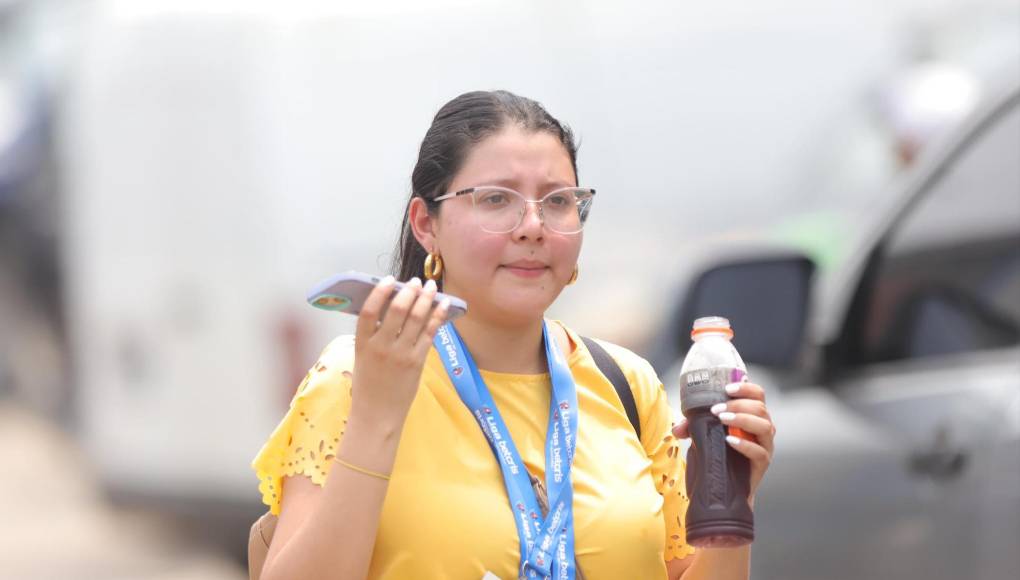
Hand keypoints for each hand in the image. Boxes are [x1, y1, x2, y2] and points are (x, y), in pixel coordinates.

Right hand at [349, 276, 448, 430]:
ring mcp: (401, 355)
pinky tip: (443, 305)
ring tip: (431, 287)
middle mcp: (381, 347)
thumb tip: (392, 307)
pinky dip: (438, 316)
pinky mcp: (417, 362)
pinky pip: (430, 333)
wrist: (377, 415)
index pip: (369, 311)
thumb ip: (373, 335)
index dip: (379, 292)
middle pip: (396, 310)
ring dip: (425, 299)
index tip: (389, 279)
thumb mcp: (362, 358)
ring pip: (416, 319)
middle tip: (416, 281)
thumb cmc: (368, 385)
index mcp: (362, 344)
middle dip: (409, 291)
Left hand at [671, 381, 775, 503]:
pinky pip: (760, 452)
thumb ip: (692, 428)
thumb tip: (679, 426)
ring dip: (743, 419)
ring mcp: (765, 446)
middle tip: (716, 409)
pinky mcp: (762, 464)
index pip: (758, 395)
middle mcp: (762, 429)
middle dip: (738, 405)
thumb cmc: (718, 457)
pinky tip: (729, 440)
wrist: (724, 490)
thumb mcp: (704, 437)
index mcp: (752, 416)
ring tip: (722, 420)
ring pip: (765, 426)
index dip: (746, 387)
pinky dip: (745, 444)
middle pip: (761, 408)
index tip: (727, 387)